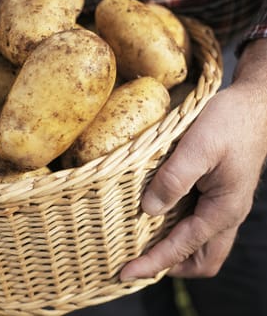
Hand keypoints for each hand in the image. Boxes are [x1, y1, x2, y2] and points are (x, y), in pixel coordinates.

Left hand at [120, 38, 266, 279]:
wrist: (254, 104)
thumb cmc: (230, 122)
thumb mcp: (198, 147)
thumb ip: (174, 179)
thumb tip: (148, 210)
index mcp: (223, 209)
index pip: (182, 248)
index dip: (153, 263)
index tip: (125, 274)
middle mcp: (225, 214)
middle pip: (201, 260)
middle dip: (169, 266)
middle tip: (136, 261)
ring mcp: (222, 204)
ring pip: (201, 244)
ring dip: (173, 249)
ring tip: (141, 243)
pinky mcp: (216, 193)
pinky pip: (197, 223)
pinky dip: (176, 230)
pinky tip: (156, 216)